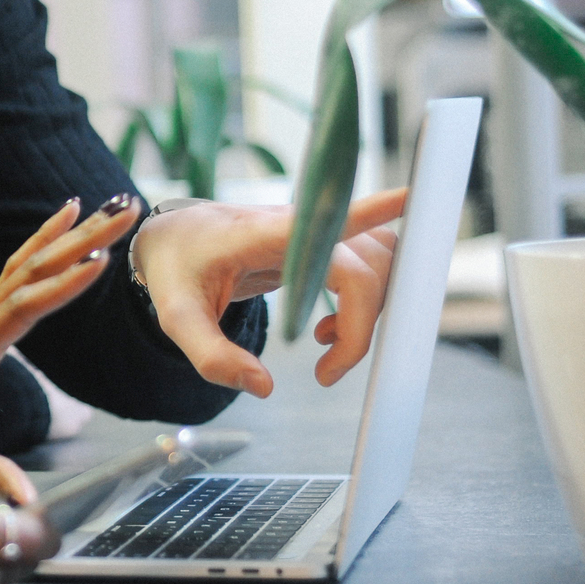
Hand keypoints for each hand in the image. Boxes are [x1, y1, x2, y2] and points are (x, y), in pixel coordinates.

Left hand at [0, 196, 142, 504]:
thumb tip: (28, 505)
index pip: (19, 313)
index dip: (59, 288)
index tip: (98, 262)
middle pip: (31, 273)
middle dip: (80, 240)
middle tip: (126, 211)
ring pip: (26, 265)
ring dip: (71, 234)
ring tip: (113, 204)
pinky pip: (15, 272)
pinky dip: (44, 243)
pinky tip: (65, 218)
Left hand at [129, 188, 407, 395]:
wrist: (173, 239)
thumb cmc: (176, 269)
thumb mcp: (177, 317)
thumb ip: (212, 355)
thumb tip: (263, 387)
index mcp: (264, 234)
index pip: (327, 222)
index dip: (372, 211)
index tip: (411, 197)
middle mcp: (301, 228)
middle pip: (365, 266)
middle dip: (361, 325)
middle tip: (326, 372)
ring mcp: (317, 234)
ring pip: (378, 264)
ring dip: (369, 311)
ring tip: (327, 344)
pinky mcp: (323, 247)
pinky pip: (369, 268)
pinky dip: (365, 304)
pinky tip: (327, 330)